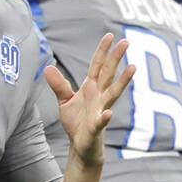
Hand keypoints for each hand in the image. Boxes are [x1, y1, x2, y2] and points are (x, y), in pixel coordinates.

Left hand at [48, 33, 133, 166]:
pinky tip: (108, 114)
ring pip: (113, 94)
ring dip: (123, 81)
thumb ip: (59, 84)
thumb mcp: (64, 100)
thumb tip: (48, 67)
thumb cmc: (77, 122)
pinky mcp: (96, 128)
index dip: (102, 51)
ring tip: (132, 68)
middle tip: (126, 42)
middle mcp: (99, 97)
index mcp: (91, 88)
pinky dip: (104, 118)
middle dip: (116, 58)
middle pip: (109, 74)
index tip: (109, 36)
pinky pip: (101, 122)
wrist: (81, 146)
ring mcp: (100, 111)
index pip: (97, 66)